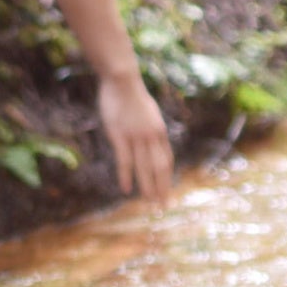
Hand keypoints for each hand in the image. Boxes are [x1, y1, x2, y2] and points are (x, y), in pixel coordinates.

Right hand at [97, 73, 174, 199]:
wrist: (122, 80)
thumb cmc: (132, 94)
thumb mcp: (148, 112)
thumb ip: (150, 127)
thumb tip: (152, 138)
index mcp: (160, 131)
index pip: (167, 160)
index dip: (167, 178)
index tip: (167, 191)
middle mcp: (152, 136)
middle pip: (160, 168)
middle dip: (162, 188)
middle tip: (163, 206)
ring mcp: (136, 136)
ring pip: (144, 167)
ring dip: (148, 187)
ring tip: (149, 203)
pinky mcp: (120, 136)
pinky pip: (125, 160)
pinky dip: (126, 176)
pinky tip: (127, 189)